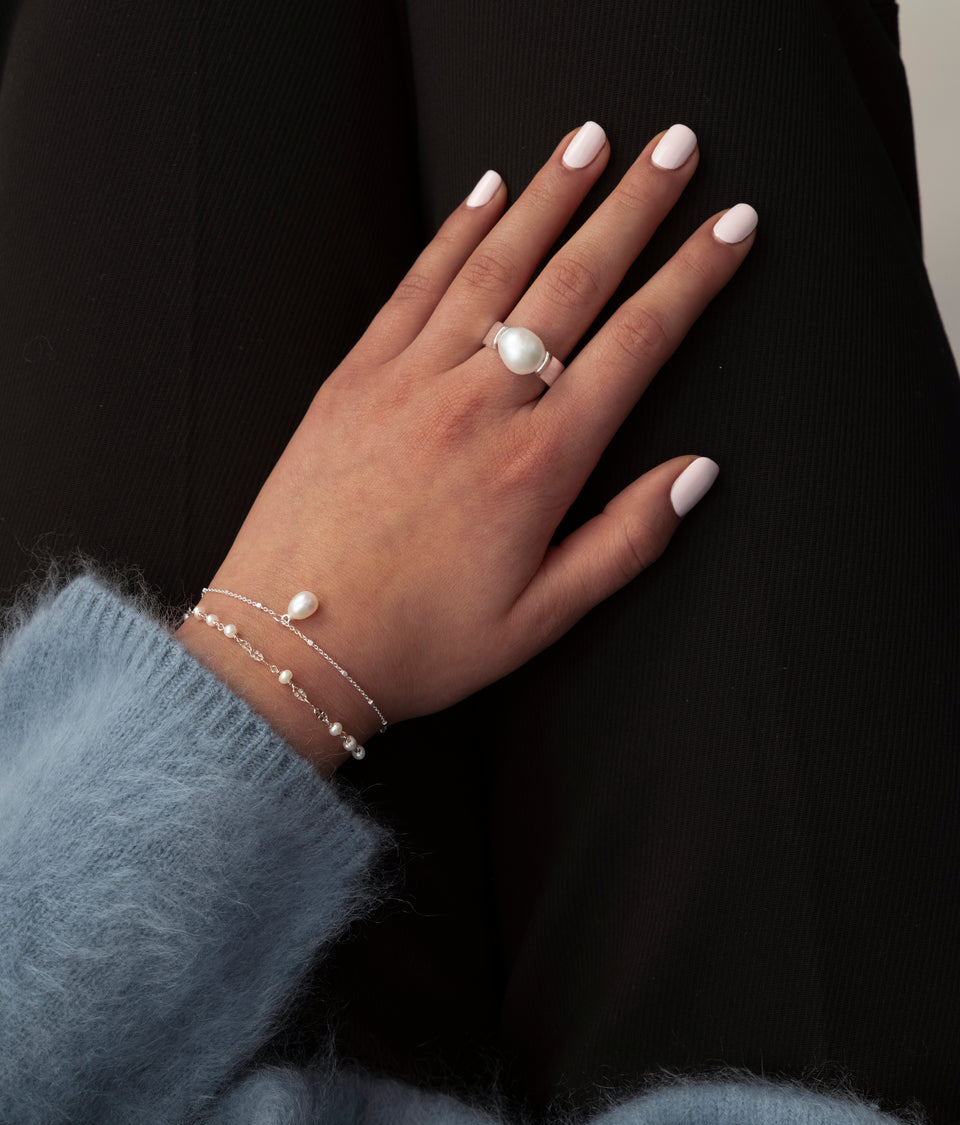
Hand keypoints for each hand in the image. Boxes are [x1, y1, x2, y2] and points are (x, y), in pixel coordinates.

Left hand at [178, 122, 756, 769]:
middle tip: (676, 148)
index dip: (692, 277)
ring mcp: (412, 381)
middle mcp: (480, 405)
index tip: (729, 226)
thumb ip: (627, 541)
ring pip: (497, 264)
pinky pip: (415, 284)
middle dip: (634, 206)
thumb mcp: (542, 617)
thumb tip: (697, 473)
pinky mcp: (356, 377)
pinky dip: (457, 232)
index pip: (637, 343)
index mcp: (538, 465)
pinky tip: (488, 193)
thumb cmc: (417, 639)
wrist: (293, 646)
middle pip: (573, 281)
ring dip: (550, 195)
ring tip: (591, 140)